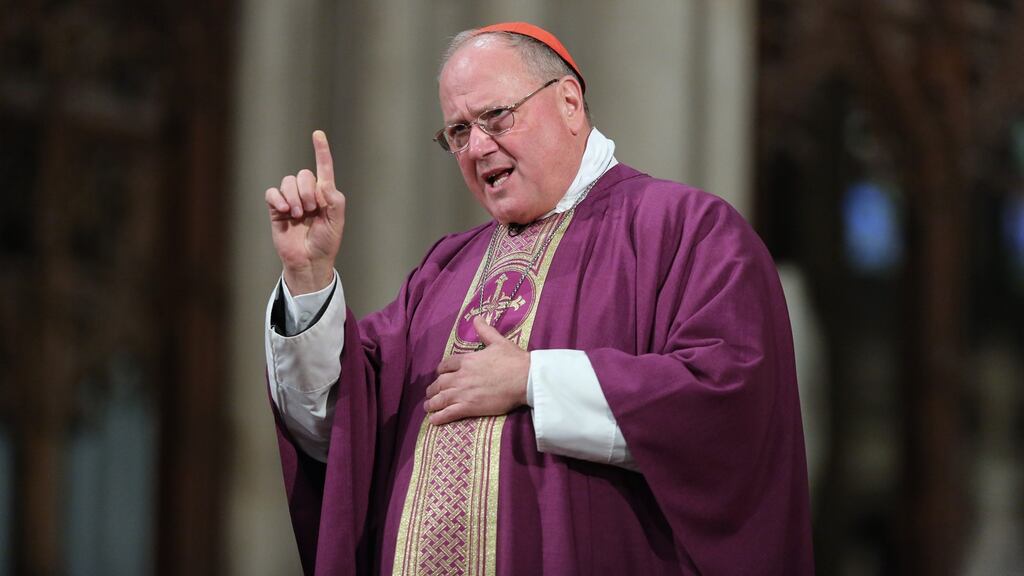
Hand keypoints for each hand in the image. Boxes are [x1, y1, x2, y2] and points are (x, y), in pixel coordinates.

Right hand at [265, 130, 345, 294]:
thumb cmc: (326, 242)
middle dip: (307, 191)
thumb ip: (334, 200)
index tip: (317, 134)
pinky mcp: (277, 209)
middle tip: (310, 210)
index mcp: (325, 194)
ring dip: (293, 197)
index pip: (324, 168)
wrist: (309, 261)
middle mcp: (307, 194)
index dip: (321, 151)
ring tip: (298, 215)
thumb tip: (323, 184)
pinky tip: (285, 211)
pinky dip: (278, 199)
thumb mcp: (337, 221)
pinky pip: (272, 193)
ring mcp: (291, 201)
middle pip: (303, 174)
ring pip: (287, 182)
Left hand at [424, 316, 529, 424]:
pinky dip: (438, 417)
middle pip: (440, 383)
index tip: (440, 374)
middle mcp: (461, 376)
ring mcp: (463, 392)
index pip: (446, 365)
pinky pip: (448, 413)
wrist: (524, 378)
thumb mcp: (499, 341)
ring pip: (441, 398)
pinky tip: (433, 420)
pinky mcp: (469, 407)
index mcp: (467, 360)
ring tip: (427, 407)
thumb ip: (485, 331)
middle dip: (433, 388)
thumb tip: (477, 317)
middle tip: (430, 393)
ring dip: (431, 403)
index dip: (441, 370)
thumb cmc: (514, 360)